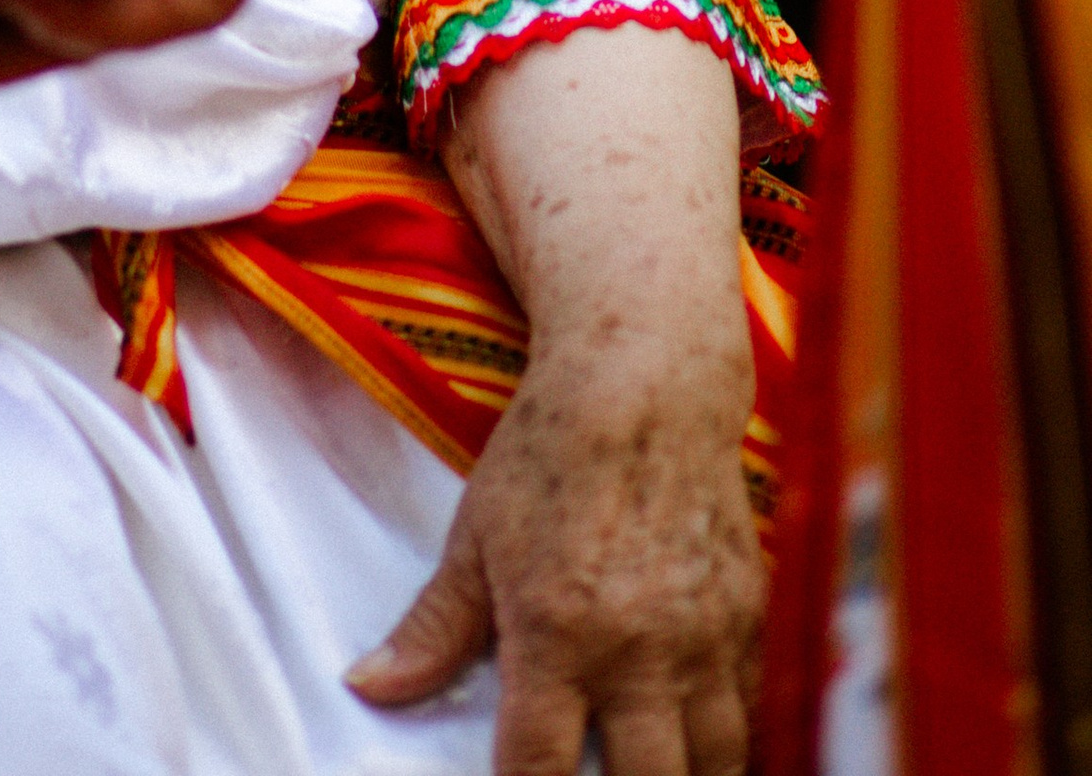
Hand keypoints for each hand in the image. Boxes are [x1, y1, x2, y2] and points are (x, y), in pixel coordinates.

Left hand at [349, 326, 759, 772]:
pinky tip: (706, 743)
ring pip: (716, 764)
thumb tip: (369, 688)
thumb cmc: (548, 455)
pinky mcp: (751, 618)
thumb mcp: (475, 539)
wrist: (646, 386)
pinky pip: (754, 710)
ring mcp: (704, 639)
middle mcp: (638, 650)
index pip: (537, 767)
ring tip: (653, 769)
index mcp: (556, 633)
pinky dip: (733, 738)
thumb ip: (432, 628)